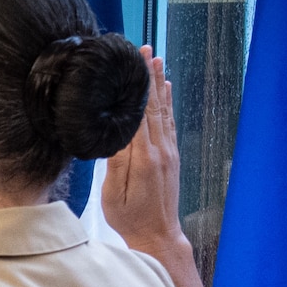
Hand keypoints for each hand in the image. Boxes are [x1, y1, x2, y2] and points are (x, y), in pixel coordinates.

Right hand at [102, 47, 190, 258]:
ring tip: (157, 61)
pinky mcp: (171, 157)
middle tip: (146, 50)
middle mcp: (161, 150)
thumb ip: (117, 162)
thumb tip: (116, 132)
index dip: (139, 85)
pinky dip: (167, 103)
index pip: (141, 112)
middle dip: (150, 76)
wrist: (159, 236)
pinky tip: (166, 91)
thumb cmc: (131, 218)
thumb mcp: (115, 194)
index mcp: (144, 157)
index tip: (136, 61)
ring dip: (160, 85)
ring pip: (163, 111)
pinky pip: (168, 123)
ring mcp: (169, 153)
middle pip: (154, 105)